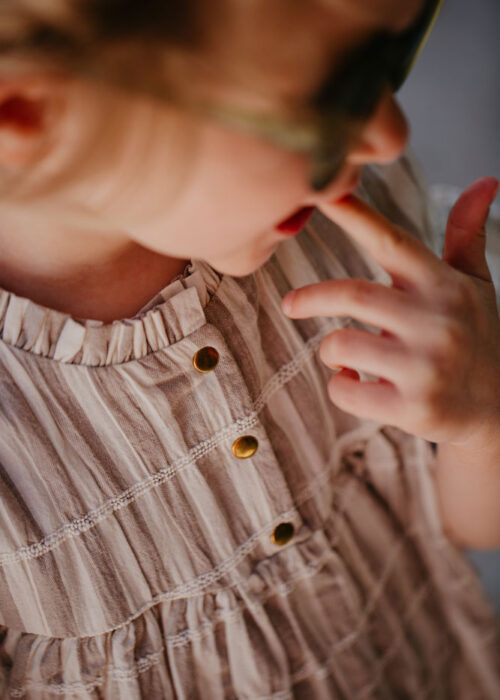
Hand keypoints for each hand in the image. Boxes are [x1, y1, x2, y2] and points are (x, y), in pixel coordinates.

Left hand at [281, 177, 499, 445]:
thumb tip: (486, 180)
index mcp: (442, 285)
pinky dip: (341, 386)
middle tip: (290, 303)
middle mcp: (436, 321)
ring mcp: (426, 367)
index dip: (355, 215)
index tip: (324, 194)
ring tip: (347, 355)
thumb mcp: (475, 285)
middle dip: (310, 297)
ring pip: (340, 345)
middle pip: (350, 294)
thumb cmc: (477, 336)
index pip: (392, 242)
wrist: (499, 407)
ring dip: (331, 350)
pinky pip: (346, 391)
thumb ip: (466, 235)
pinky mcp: (414, 408)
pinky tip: (359, 385)